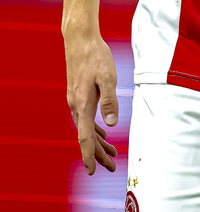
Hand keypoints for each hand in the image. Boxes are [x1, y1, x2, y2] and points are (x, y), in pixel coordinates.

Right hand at [64, 33, 118, 174]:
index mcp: (83, 104)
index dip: (89, 156)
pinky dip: (95, 129)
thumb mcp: (108, 77)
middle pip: (86, 137)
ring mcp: (75, 100)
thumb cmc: (95, 56)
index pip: (85, 137)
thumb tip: (111, 125)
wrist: (79, 39)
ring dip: (98, 143)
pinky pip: (86, 118)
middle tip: (112, 167)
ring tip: (112, 154)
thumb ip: (110, 101)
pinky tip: (103, 132)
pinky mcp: (78, 94)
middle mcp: (76, 105)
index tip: (92, 172)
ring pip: (86, 128)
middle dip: (99, 154)